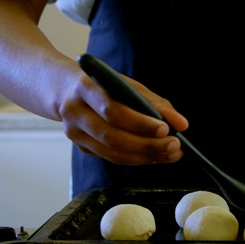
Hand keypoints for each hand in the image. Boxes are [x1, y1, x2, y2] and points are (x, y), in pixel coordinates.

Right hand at [59, 69, 188, 164]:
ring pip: (112, 153)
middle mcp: (75, 112)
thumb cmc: (102, 84)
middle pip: (112, 136)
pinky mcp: (82, 147)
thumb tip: (181, 124)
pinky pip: (113, 158)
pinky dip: (138, 159)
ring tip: (171, 153)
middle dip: (147, 144)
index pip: (112, 110)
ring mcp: (75, 133)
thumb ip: (154, 102)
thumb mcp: (126, 84)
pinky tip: (156, 156)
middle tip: (174, 145)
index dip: (139, 122)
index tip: (165, 128)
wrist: (63, 89)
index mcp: (84, 88)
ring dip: (146, 156)